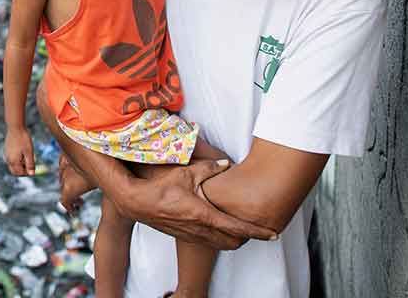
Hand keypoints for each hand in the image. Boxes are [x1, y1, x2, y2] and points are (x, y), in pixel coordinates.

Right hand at [4, 127, 35, 175]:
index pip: (19, 173)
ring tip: (27, 157)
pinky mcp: (6, 150)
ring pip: (13, 166)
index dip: (27, 173)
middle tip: (30, 164)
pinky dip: (17, 160)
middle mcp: (8, 159)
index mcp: (13, 161)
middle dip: (23, 171)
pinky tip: (22, 153)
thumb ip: (30, 164)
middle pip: (15, 171)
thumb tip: (32, 174)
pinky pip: (11, 160)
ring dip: (20, 165)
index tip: (33, 167)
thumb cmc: (23, 139)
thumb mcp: (29, 152)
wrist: (15, 127)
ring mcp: (6, 155)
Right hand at [116, 159, 277, 249]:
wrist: (136, 203)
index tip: (272, 233)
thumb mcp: (185, 173)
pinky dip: (221, 237)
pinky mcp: (186, 236)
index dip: (257, 232)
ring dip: (235, 238)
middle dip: (248, 237)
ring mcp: (193, 235)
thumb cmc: (160, 187)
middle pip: (234, 241)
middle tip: (258, 227)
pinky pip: (210, 242)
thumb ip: (208, 168)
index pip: (238, 227)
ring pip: (223, 244)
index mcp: (203, 214)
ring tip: (242, 228)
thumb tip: (227, 164)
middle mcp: (200, 229)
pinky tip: (220, 226)